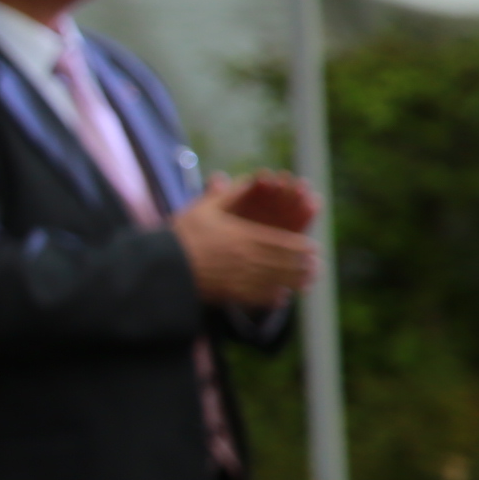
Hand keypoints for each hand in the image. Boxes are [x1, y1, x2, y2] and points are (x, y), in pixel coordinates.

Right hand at [170, 178, 320, 305]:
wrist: (164, 267)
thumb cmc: (182, 235)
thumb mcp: (204, 209)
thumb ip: (228, 195)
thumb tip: (247, 180)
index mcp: (245, 237)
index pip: (283, 243)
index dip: (301, 247)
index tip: (312, 248)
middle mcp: (249, 259)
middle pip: (285, 264)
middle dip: (303, 266)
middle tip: (315, 267)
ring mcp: (241, 279)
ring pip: (277, 282)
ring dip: (294, 283)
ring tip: (305, 283)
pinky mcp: (230, 295)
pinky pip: (258, 298)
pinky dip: (273, 299)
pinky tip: (281, 299)